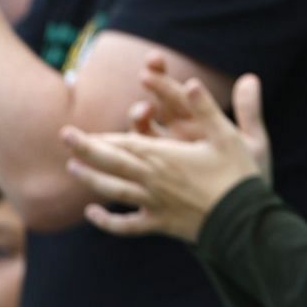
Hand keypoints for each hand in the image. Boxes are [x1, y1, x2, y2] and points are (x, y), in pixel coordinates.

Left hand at [60, 75, 265, 241]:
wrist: (243, 223)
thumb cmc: (238, 176)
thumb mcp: (228, 136)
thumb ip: (208, 107)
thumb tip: (191, 81)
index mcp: (164, 157)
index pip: (121, 144)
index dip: (95, 138)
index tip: (70, 131)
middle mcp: (152, 180)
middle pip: (110, 165)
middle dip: (84, 152)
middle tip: (63, 140)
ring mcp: (153, 204)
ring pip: (113, 191)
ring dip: (90, 179)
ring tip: (72, 168)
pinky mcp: (160, 224)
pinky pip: (127, 225)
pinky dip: (107, 221)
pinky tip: (93, 213)